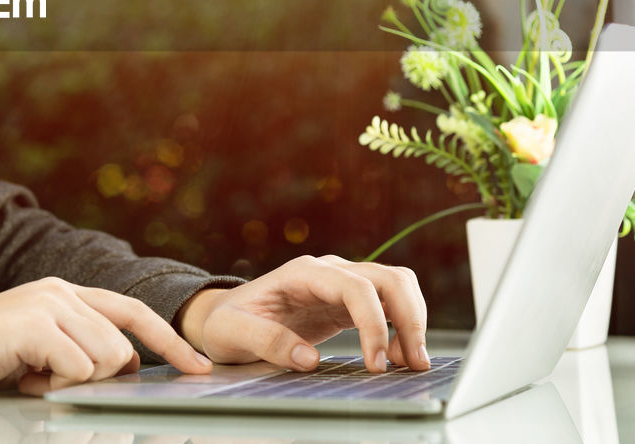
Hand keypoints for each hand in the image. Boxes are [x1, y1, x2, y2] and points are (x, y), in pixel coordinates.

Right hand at [0, 277, 213, 396]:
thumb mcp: (39, 349)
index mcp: (63, 292)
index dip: (168, 339)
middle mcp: (59, 290)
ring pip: (104, 360)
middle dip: (95, 378)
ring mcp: (48, 303)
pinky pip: (77, 369)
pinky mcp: (35, 324)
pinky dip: (51, 384)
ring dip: (70, 382)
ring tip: (28, 374)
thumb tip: (124, 367)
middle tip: (44, 379)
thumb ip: (78, 346)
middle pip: (120, 347)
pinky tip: (20, 375)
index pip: (131, 311)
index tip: (197, 366)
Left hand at [176, 255, 429, 373]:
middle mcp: (327, 271)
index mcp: (302, 272)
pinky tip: (397, 357)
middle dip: (409, 318)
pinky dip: (401, 327)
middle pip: (387, 278)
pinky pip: (387, 305)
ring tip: (408, 362)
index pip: (354, 286)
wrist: (222, 317)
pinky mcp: (346, 303)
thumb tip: (307, 358)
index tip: (375, 362)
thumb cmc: (225, 323)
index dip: (372, 322)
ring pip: (395, 286)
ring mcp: (340, 284)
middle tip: (412, 362)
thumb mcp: (231, 333)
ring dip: (412, 320)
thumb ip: (265, 341)